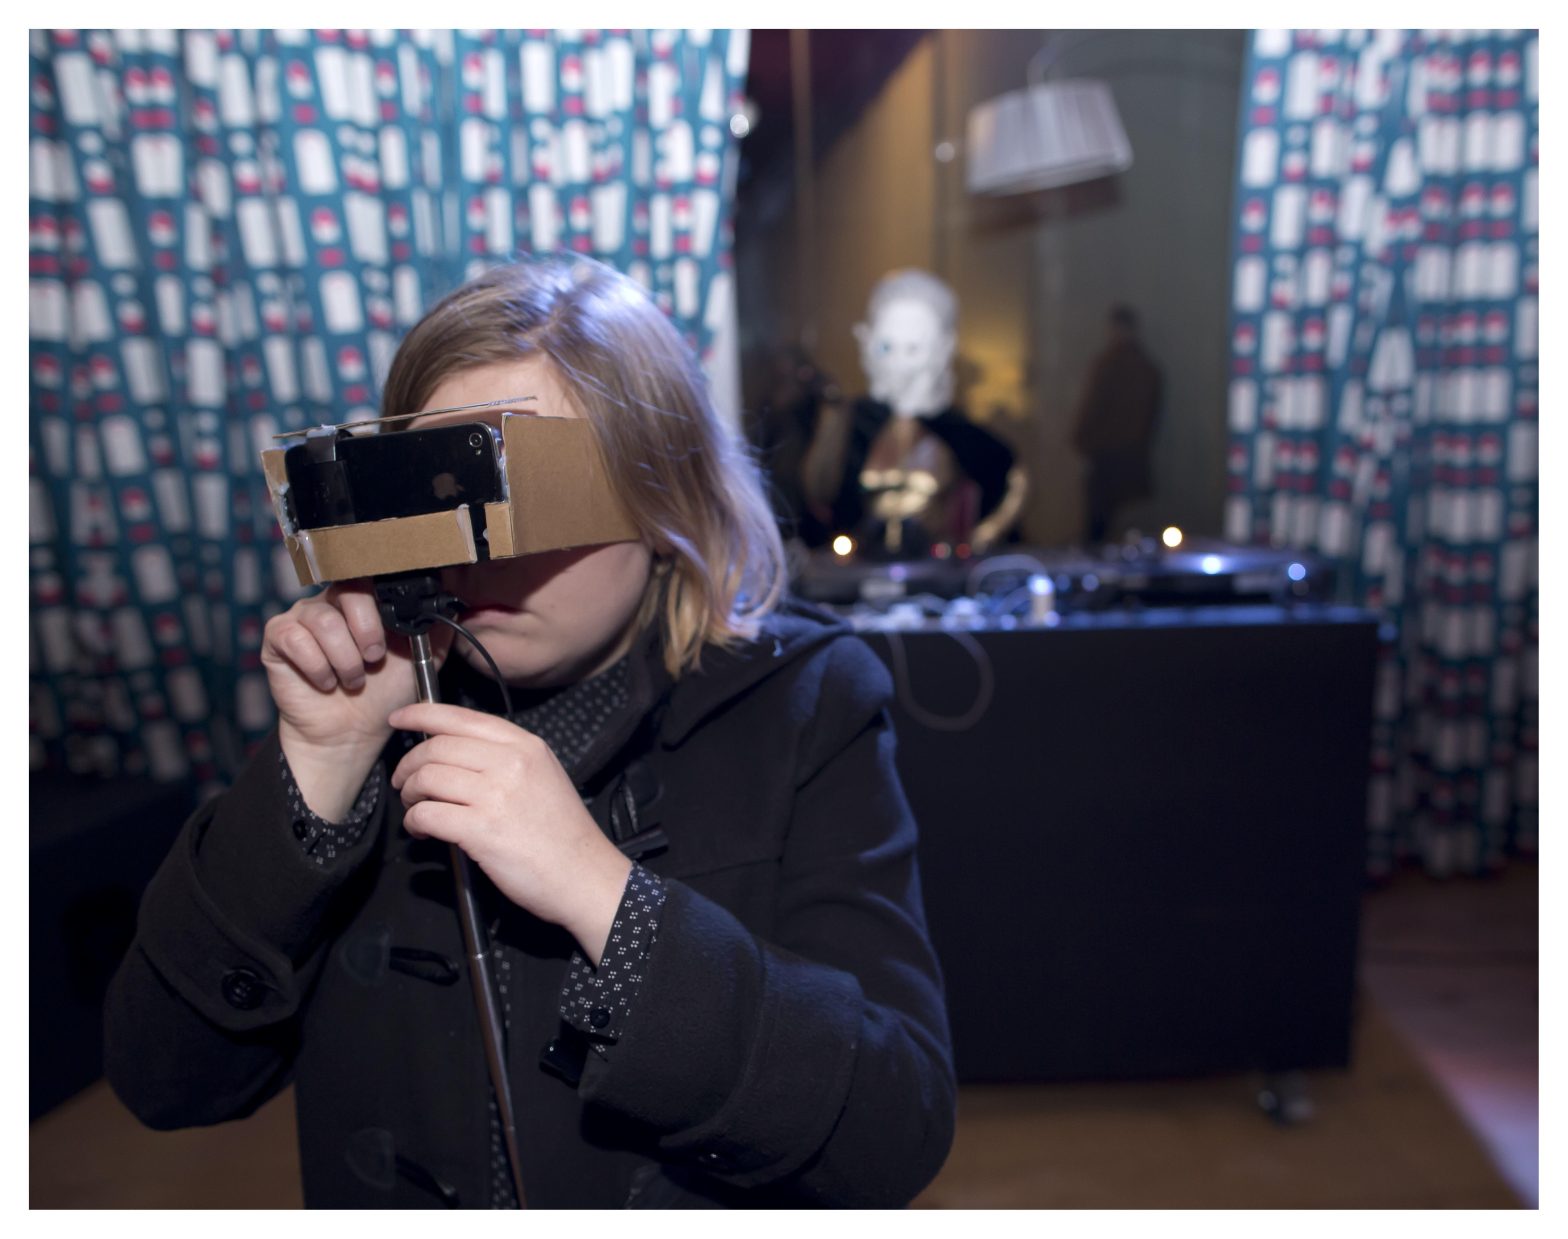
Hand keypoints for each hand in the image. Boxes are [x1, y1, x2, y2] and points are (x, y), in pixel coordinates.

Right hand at [261, 582, 452, 818]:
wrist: (352, 732)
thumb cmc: (383, 693)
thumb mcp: (422, 658)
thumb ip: (436, 628)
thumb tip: (449, 601)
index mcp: (364, 601)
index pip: (371, 577)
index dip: (384, 604)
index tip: (395, 635)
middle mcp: (330, 602)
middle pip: (347, 590)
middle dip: (367, 631)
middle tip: (375, 660)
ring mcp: (302, 617)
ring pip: (323, 620)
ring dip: (344, 657)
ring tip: (352, 679)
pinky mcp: (278, 637)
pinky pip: (293, 637)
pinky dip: (316, 665)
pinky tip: (326, 682)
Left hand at [388, 702, 632, 961]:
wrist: (584, 874)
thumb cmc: (562, 831)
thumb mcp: (543, 774)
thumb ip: (505, 756)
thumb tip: (454, 750)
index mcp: (525, 745)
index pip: (461, 717)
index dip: (421, 714)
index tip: (400, 718)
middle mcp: (510, 762)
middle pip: (436, 747)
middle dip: (409, 764)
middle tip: (403, 781)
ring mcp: (496, 795)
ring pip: (427, 778)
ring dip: (410, 794)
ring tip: (415, 807)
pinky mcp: (482, 830)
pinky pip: (428, 815)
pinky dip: (415, 822)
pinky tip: (422, 830)